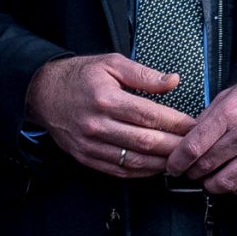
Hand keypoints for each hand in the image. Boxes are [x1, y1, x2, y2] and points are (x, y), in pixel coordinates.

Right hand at [25, 53, 188, 177]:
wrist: (43, 93)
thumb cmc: (78, 77)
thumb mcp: (111, 63)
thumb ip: (144, 74)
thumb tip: (173, 81)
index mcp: (107, 99)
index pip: (150, 115)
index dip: (177, 123)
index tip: (193, 125)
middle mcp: (98, 124)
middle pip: (146, 141)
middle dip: (175, 146)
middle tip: (193, 145)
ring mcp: (91, 144)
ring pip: (135, 160)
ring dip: (161, 163)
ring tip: (180, 159)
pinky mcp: (86, 157)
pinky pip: (119, 170)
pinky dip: (141, 172)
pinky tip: (156, 167)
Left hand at [170, 70, 236, 194]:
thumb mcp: (227, 96)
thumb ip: (206, 120)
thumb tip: (186, 140)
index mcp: (229, 114)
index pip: (193, 147)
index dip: (177, 162)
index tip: (173, 166)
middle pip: (206, 166)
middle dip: (191, 173)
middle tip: (189, 171)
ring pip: (226, 182)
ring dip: (211, 185)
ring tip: (208, 179)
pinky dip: (235, 189)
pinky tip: (231, 181)